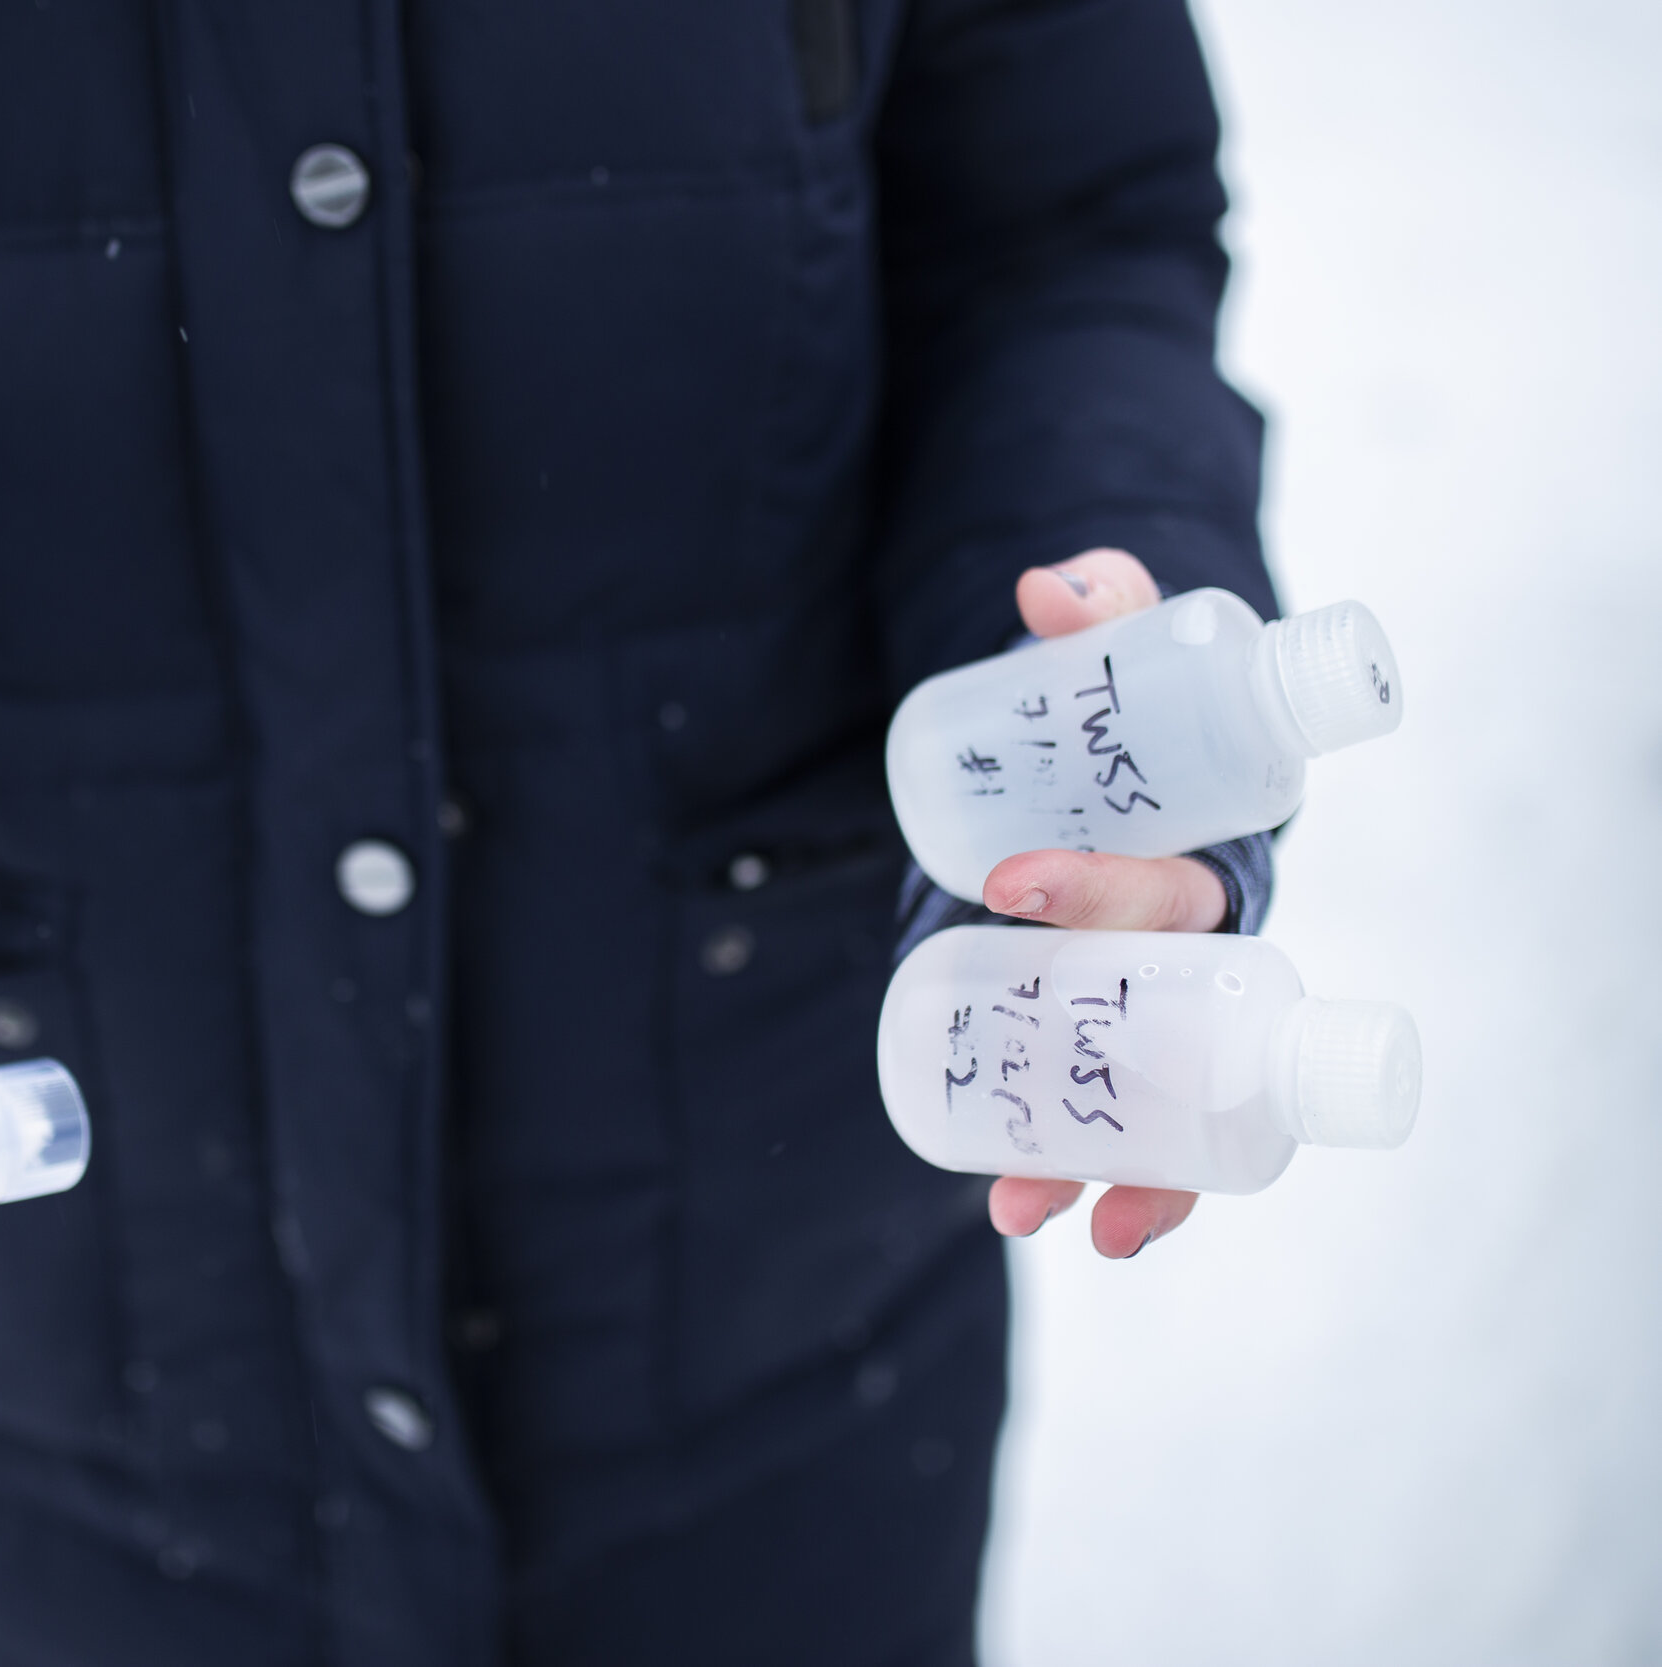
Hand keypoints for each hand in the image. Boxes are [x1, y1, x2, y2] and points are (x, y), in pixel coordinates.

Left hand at [981, 548, 1224, 1258]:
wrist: (1132, 783)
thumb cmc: (1131, 729)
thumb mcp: (1114, 665)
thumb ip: (1094, 603)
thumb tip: (1046, 588)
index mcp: (1211, 860)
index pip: (1173, 887)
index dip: (1102, 891)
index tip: (1009, 887)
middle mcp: (1199, 949)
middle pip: (1166, 1008)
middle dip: (1106, 1041)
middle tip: (1015, 1044)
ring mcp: (1158, 1006)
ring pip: (1161, 1094)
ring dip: (1114, 1161)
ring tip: (1036, 1212)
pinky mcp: (1115, 1038)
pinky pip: (1135, 1126)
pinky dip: (1102, 1177)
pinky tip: (1053, 1220)